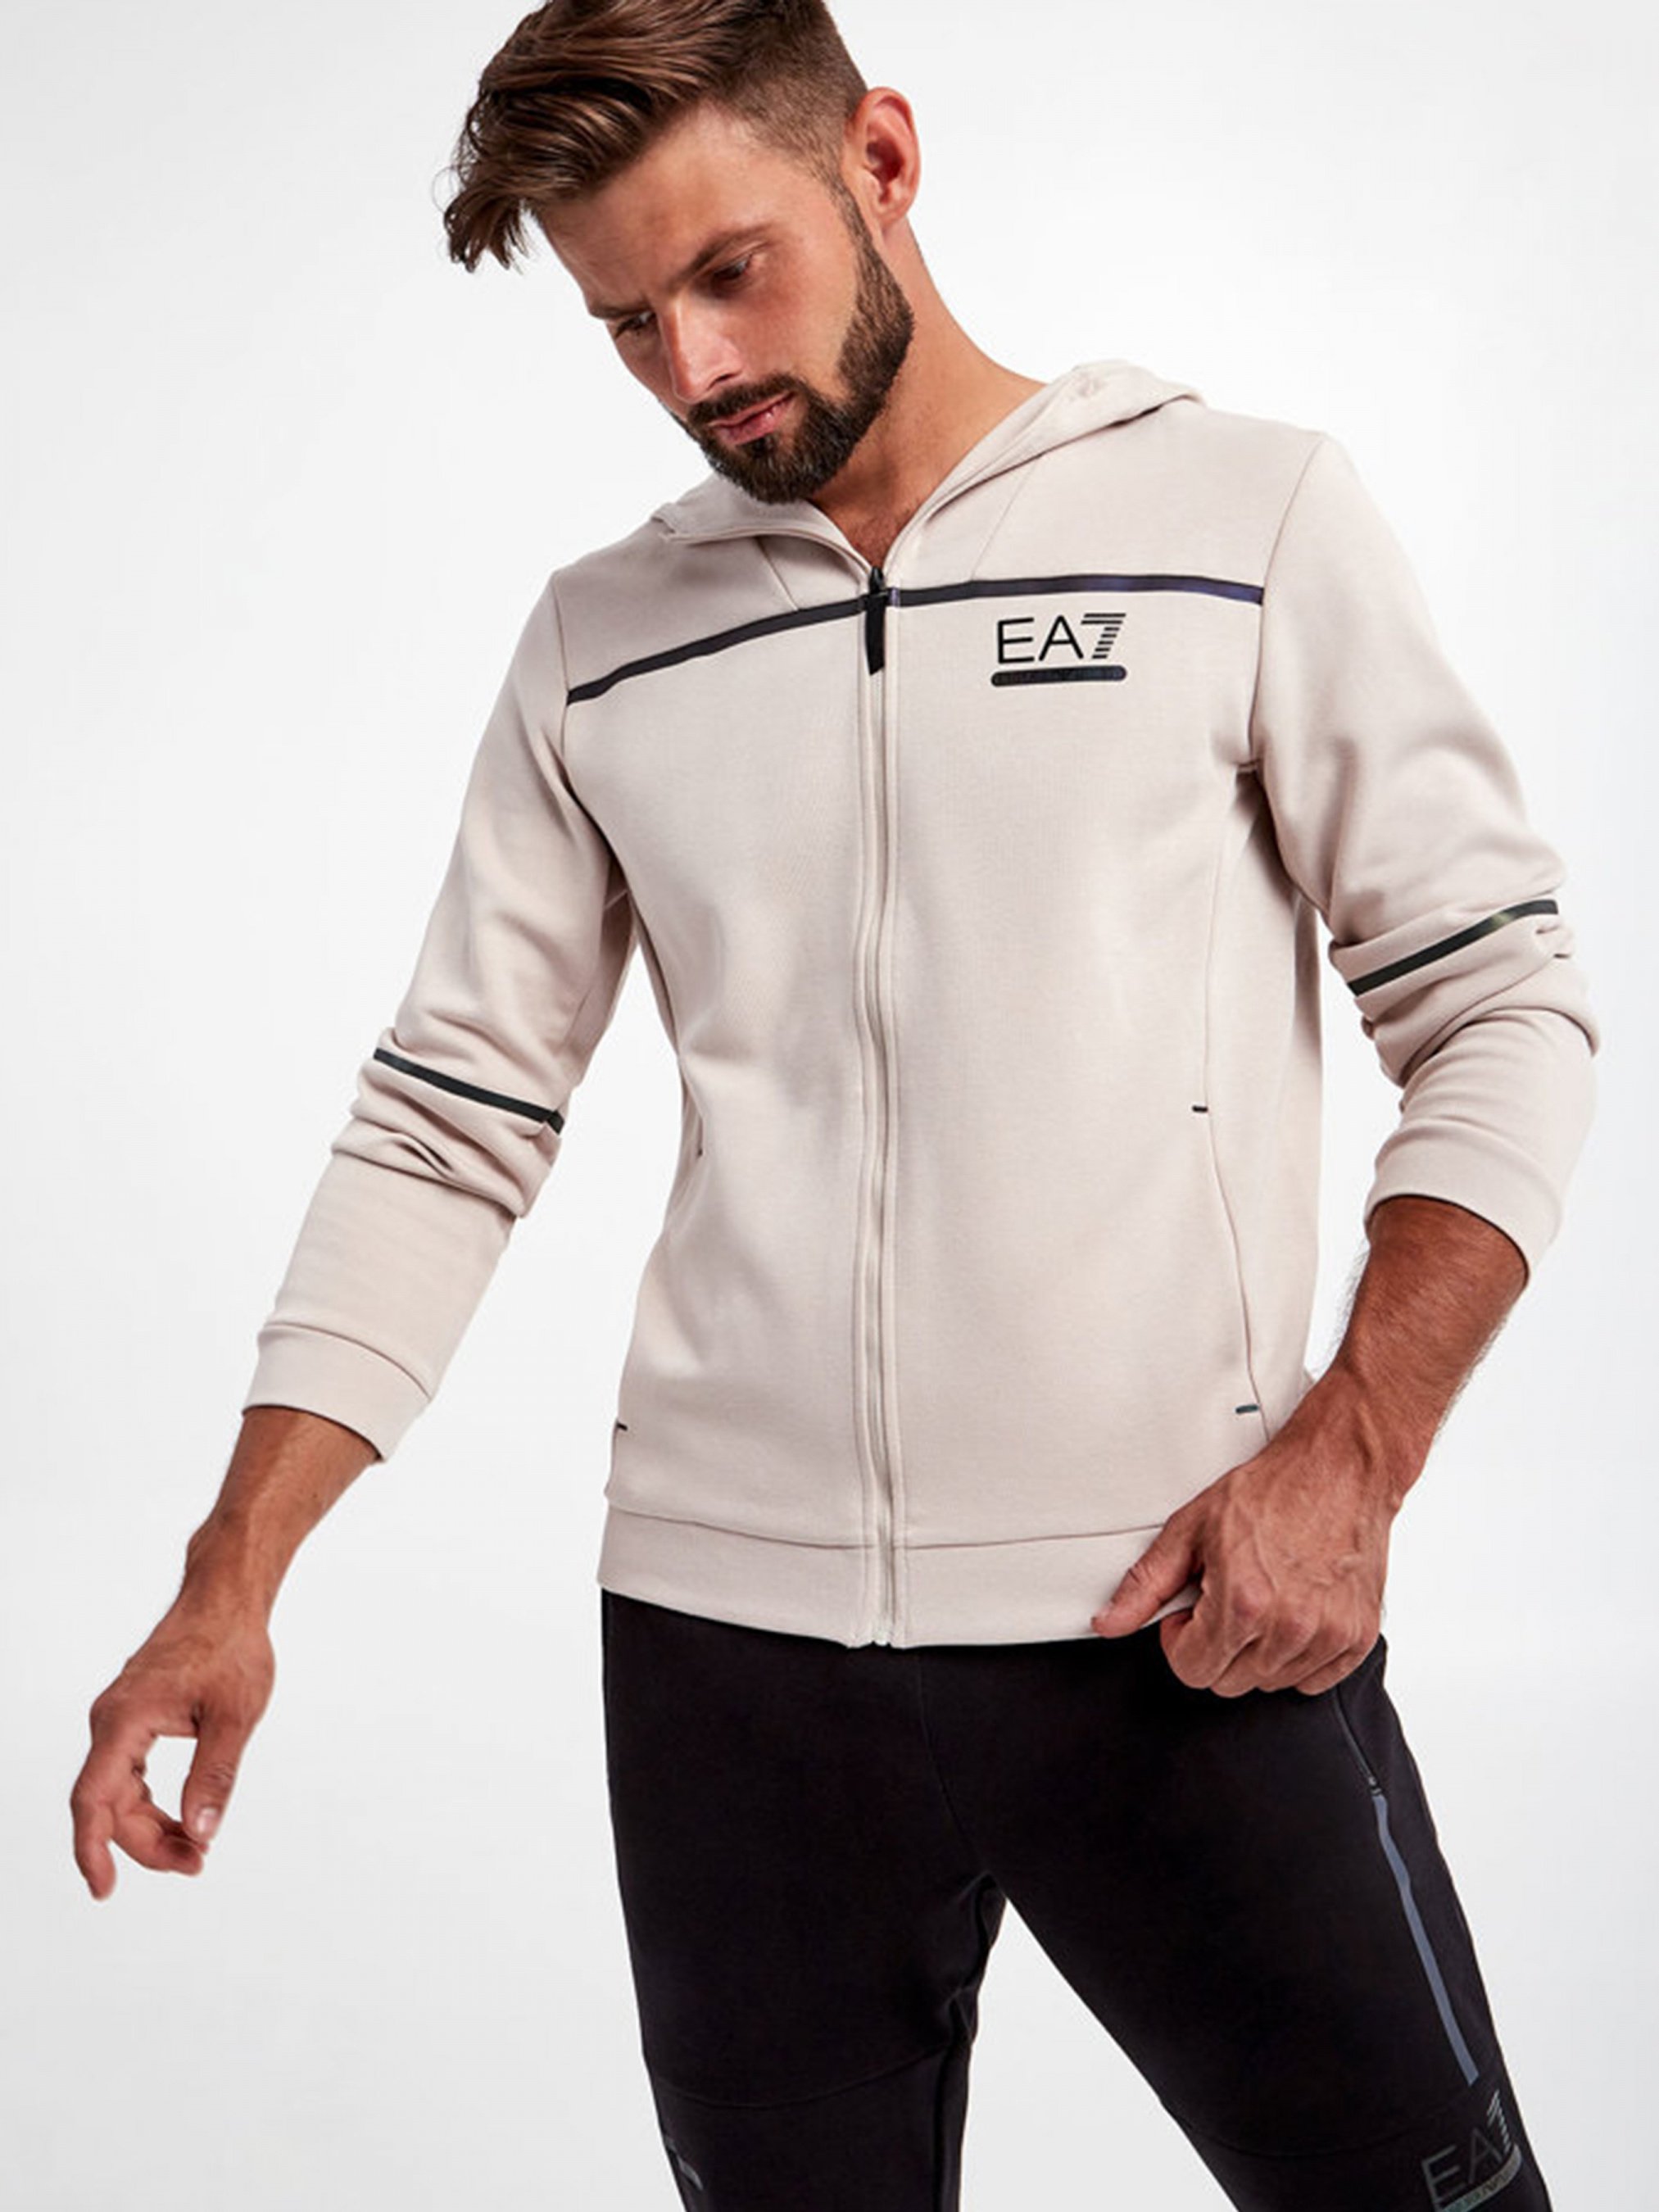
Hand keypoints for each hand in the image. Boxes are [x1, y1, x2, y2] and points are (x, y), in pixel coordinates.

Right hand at [71, 1598, 274, 1898]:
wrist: (226, 1598)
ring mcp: (119, 1718)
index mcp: (124, 1719)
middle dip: (147, 1843)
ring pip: (119, 1791)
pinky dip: (151, 1801)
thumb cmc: (232, 1645)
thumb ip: (215, 1776)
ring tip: (195, 1848)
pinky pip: (129, 1772)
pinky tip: (181, 1818)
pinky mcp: (134, 1716)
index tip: (104, 1889)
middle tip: (196, 1863)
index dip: (93, 1849)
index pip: (93, 1798)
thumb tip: (201, 1831)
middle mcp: (111, 1720)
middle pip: (109, 1803)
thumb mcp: (234, 1716)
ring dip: (150, 1825)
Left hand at [1090, 1377, 1402, 1696]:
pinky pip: (1312, 1681)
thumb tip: (1110, 1621)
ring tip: (1262, 1597)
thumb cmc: (1273, 1491)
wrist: (1339, 1470)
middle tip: (1226, 1597)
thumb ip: (1146, 1583)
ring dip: (1256, 1650)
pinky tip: (1293, 1611)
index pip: (1191, 1671)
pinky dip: (1297, 1657)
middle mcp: (1288, 1627)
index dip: (1180, 1641)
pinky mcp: (1357, 1638)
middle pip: (1228, 1683)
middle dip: (1215, 1646)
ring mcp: (1327, 1636)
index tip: (1190, 1613)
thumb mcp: (1191, 1528)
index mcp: (1243, 1602)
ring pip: (1268, 1682)